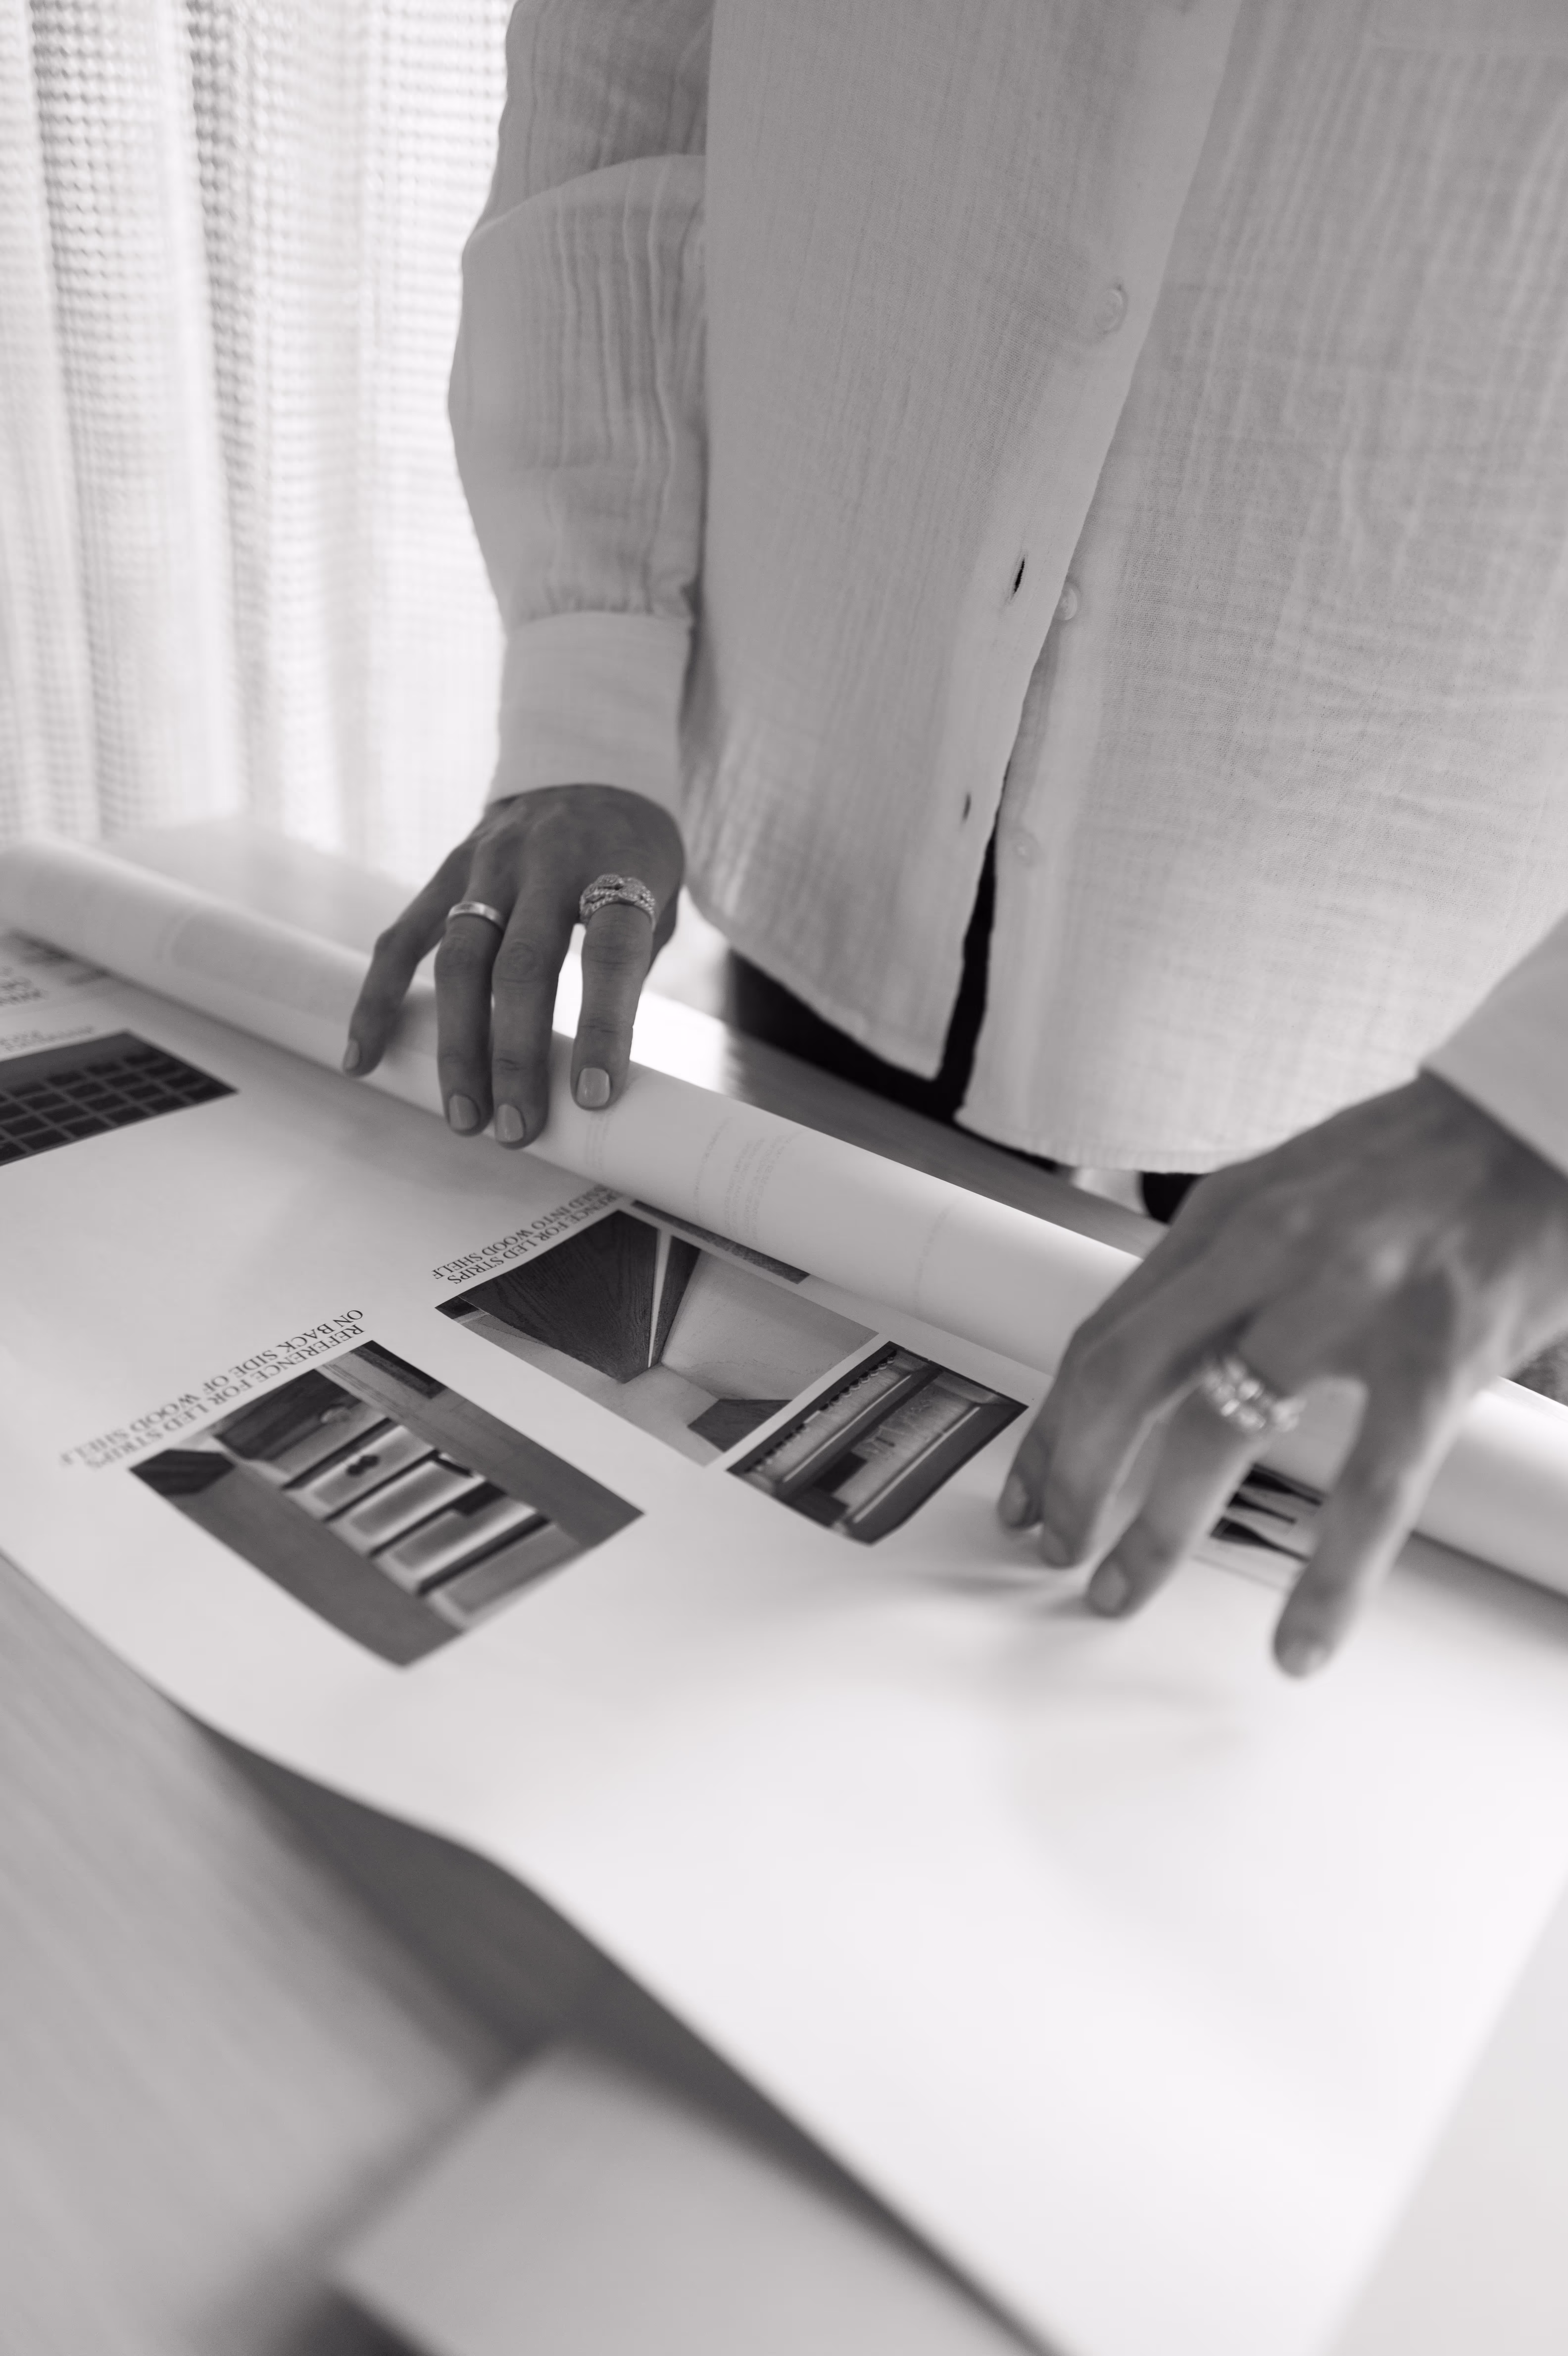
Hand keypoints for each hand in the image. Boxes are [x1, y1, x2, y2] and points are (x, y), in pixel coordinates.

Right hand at [344, 785, 682, 1143]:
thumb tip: (596, 1065)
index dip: (604, 1027)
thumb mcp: (658, 899)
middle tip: (517, 1131)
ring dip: (457, 1047)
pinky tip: (364, 1057)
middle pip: (522, 966)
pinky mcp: (446, 871)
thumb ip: (629, 968)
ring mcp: (487, 863)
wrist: (590, 768)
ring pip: (459, 960)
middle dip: (515, 1056)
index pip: (611, 951)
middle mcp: (546, 862)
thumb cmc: (633, 855)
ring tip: (464, 1117)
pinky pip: (402, 939)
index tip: (592, 1096)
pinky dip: (379, 1000)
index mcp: (615, 866)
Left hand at [998, 1074, 1567, 1674]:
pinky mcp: (1432, 1356)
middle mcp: (1269, 1253)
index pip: (1104, 1335)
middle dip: (1076, 1478)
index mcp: (1226, 1218)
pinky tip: (1298, 1639)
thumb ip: (1224, 1270)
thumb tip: (1167, 1358)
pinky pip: (1367, 1489)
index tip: (1032, 1486)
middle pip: (1126, 1380)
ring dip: (1158, 1529)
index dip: (1054, 1424)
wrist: (1533, 1116)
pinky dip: (1328, 1580)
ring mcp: (1348, 1304)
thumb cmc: (1415, 1157)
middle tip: (1057, 1545)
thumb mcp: (1288, 1192)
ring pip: (1217, 1434)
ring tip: (1124, 1588)